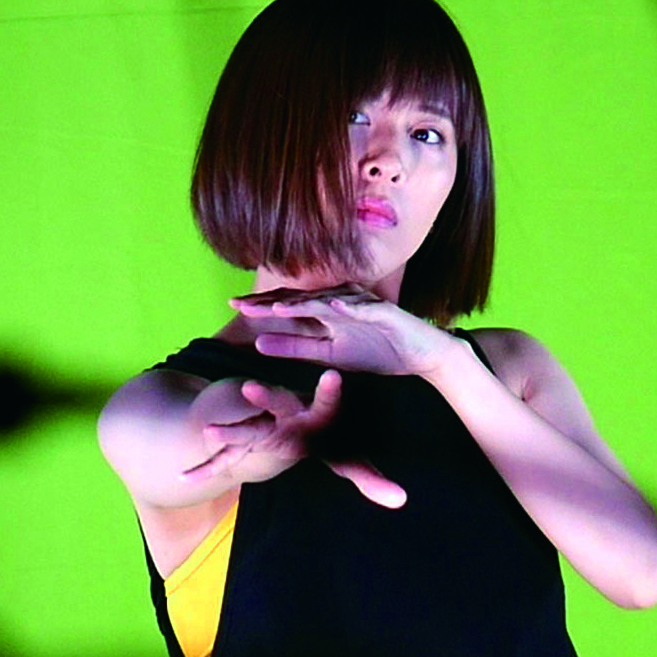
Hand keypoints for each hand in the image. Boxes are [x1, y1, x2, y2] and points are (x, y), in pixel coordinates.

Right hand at [181, 370, 405, 507]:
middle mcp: (284, 413)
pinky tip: (186, 479)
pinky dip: (206, 467)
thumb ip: (370, 478)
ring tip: (208, 430)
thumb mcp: (346, 458)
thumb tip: (400, 501)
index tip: (333, 377)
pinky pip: (223, 455)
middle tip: (251, 387)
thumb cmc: (322, 439)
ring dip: (227, 427)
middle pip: (275, 403)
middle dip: (263, 396)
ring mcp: (259, 426)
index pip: (325, 402)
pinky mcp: (241, 441)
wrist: (289, 420)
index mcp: (314, 414)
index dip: (328, 392)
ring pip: (244, 426)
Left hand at [230, 285, 456, 377]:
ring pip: (327, 300)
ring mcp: (362, 305)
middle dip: (270, 301)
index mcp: (325, 313)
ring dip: (302, 303)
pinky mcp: (385, 312)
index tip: (234, 308)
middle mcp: (339, 303)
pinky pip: (365, 307)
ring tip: (276, 307)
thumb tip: (259, 343)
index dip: (261, 307)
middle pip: (299, 299)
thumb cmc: (376, 352)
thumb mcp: (329, 355)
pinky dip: (349, 305)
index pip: (288, 307)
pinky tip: (331, 306)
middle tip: (240, 304)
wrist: (422, 356)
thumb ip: (296, 348)